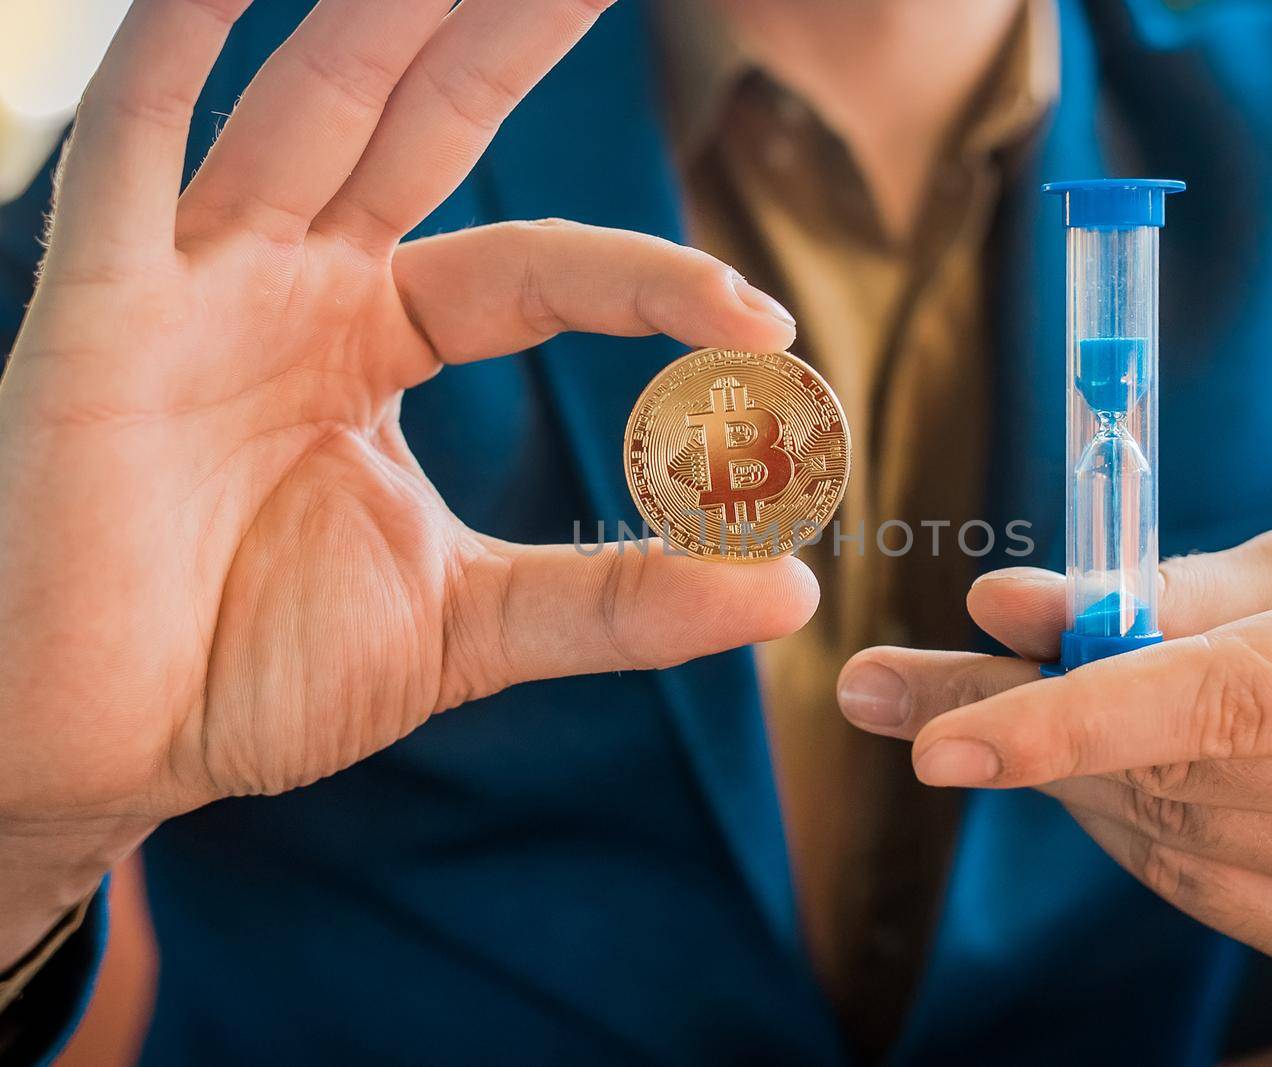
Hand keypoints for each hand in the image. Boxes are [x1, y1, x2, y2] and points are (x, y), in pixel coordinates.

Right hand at [0, 0, 814, 965]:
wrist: (105, 751)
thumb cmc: (254, 673)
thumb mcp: (470, 627)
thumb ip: (617, 599)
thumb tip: (785, 588)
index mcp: (378, 342)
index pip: (541, 268)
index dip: (652, 281)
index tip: (767, 329)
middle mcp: (294, 288)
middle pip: (423, 127)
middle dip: (506, 40)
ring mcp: (197, 285)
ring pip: (306, 108)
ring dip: (388, 20)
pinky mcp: (98, 311)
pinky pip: (129, 154)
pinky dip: (172, 55)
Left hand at [838, 527, 1271, 1000]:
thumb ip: (1169, 590)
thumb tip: (1003, 605)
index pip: (1233, 697)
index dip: (1071, 713)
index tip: (931, 732)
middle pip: (1180, 773)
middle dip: (1017, 733)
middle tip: (893, 692)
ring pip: (1172, 839)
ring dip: (1071, 774)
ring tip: (1024, 717)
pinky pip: (1202, 892)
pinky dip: (1135, 827)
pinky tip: (1121, 776)